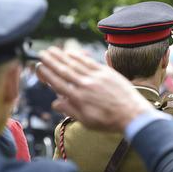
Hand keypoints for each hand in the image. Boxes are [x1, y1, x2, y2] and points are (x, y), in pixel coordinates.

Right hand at [36, 47, 153, 131]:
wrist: (132, 115)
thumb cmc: (110, 121)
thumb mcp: (87, 122)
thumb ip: (70, 111)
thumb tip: (55, 103)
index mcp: (78, 99)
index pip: (58, 83)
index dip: (47, 74)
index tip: (40, 67)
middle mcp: (85, 86)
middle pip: (64, 70)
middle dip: (51, 61)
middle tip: (42, 53)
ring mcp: (96, 77)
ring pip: (75, 64)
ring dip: (62, 56)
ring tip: (52, 49)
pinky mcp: (106, 72)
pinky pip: (89, 62)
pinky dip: (78, 56)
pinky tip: (71, 52)